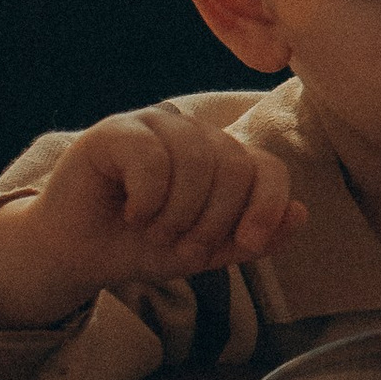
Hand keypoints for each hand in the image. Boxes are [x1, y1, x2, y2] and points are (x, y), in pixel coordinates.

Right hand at [0, 108, 305, 330]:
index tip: (247, 244)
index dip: (267, 207)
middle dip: (214, 220)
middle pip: (236, 166)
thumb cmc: (142, 246)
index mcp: (224, 158)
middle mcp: (195, 134)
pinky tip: (133, 212)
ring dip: (178, 213)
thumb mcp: (206, 251)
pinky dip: (148, 197)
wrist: (79, 254)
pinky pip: (153, 156)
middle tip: (183, 246)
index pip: (269, 168)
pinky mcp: (117, 129)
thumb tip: (300, 215)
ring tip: (154, 231)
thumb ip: (252, 238)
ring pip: (197, 159)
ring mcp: (157, 125)